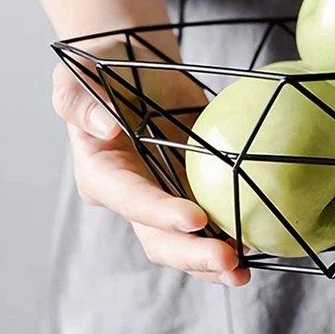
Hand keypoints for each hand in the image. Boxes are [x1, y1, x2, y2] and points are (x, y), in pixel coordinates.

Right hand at [52, 35, 249, 285]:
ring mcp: (165, 197)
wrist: (137, 64)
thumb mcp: (77, 76)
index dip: (161, 214)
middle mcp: (133, 196)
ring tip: (245, 270)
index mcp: (103, 174)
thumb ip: (81, 101)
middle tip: (230, 261)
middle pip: (160, 239)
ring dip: (214, 260)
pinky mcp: (192, 189)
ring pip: (187, 242)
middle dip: (192, 254)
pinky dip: (231, 234)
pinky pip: (212, 221)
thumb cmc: (102, 66)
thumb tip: (104, 127)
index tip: (196, 220)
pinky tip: (258, 243)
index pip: (132, 200)